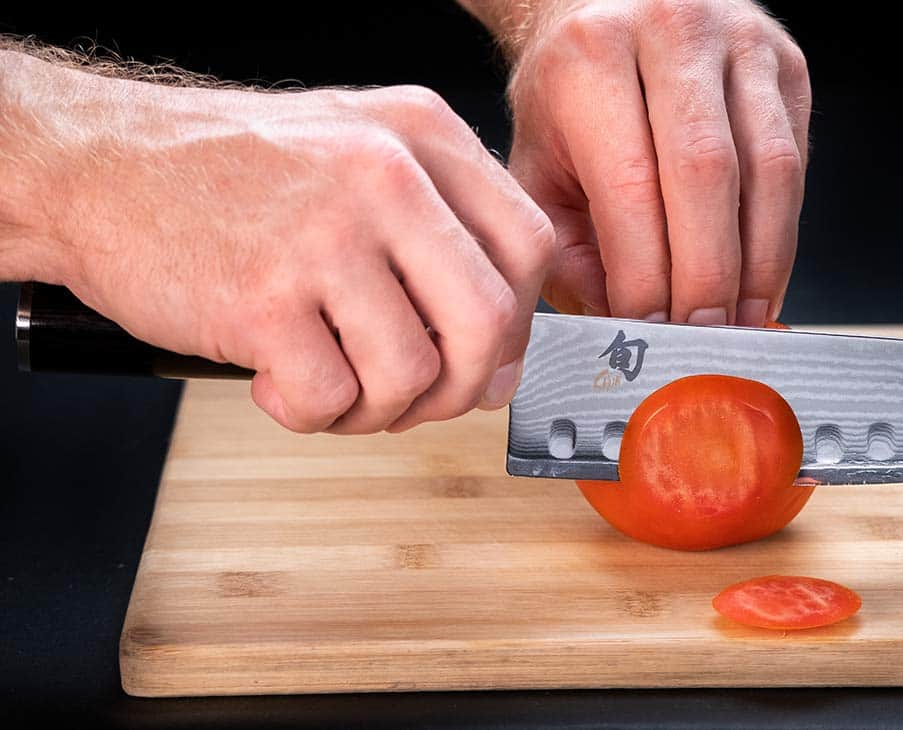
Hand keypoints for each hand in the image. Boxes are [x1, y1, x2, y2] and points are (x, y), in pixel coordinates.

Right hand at [14, 66, 552, 433]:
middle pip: (491, 322)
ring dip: (377, 409)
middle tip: (413, 395)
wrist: (100, 165)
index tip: (483, 356)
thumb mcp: (358, 157)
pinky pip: (331, 400)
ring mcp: (323, 235)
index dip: (518, 322)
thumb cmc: (234, 174)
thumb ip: (441, 243)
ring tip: (331, 381)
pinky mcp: (261, 298)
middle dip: (459, 387)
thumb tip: (501, 365)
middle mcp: (385, 174)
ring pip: (414, 375)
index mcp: (420, 135)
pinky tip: (276, 379)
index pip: (528, 248)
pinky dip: (309, 413)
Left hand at [504, 0, 810, 326]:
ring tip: (742, 324)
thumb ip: (569, 251)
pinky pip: (795, 162)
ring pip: (770, 169)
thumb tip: (626, 324)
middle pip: (707, 174)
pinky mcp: (784, 62)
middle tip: (703, 340)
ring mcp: (740, 39)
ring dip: (760, 263)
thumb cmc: (566, 97)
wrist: (604, 8)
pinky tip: (760, 279)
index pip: (631, 184)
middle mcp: (670, 30)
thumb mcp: (537, 169)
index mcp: (590, 56)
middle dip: (708, 278)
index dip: (647, 273)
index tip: (648, 332)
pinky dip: (781, 234)